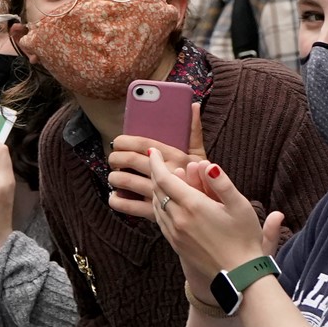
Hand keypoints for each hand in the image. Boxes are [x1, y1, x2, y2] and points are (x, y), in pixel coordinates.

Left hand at [108, 102, 205, 218]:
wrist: (215, 220)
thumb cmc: (206, 183)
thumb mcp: (202, 156)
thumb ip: (194, 131)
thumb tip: (193, 106)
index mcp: (178, 158)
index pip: (145, 145)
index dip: (127, 141)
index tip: (118, 141)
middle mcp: (168, 175)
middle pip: (132, 161)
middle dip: (117, 157)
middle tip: (112, 158)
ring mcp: (161, 196)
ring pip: (128, 182)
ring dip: (115, 177)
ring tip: (114, 175)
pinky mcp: (156, 216)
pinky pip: (129, 207)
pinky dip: (117, 201)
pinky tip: (115, 196)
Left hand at [150, 153, 283, 279]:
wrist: (239, 275)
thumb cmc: (244, 238)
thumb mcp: (239, 206)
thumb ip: (221, 183)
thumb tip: (207, 164)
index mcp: (193, 206)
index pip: (164, 178)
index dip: (156, 163)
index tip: (153, 152)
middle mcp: (178, 219)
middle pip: (157, 190)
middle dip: (156, 173)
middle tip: (157, 162)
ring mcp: (175, 233)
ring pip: (156, 205)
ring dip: (156, 189)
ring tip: (162, 179)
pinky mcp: (175, 244)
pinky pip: (160, 219)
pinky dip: (159, 206)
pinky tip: (166, 202)